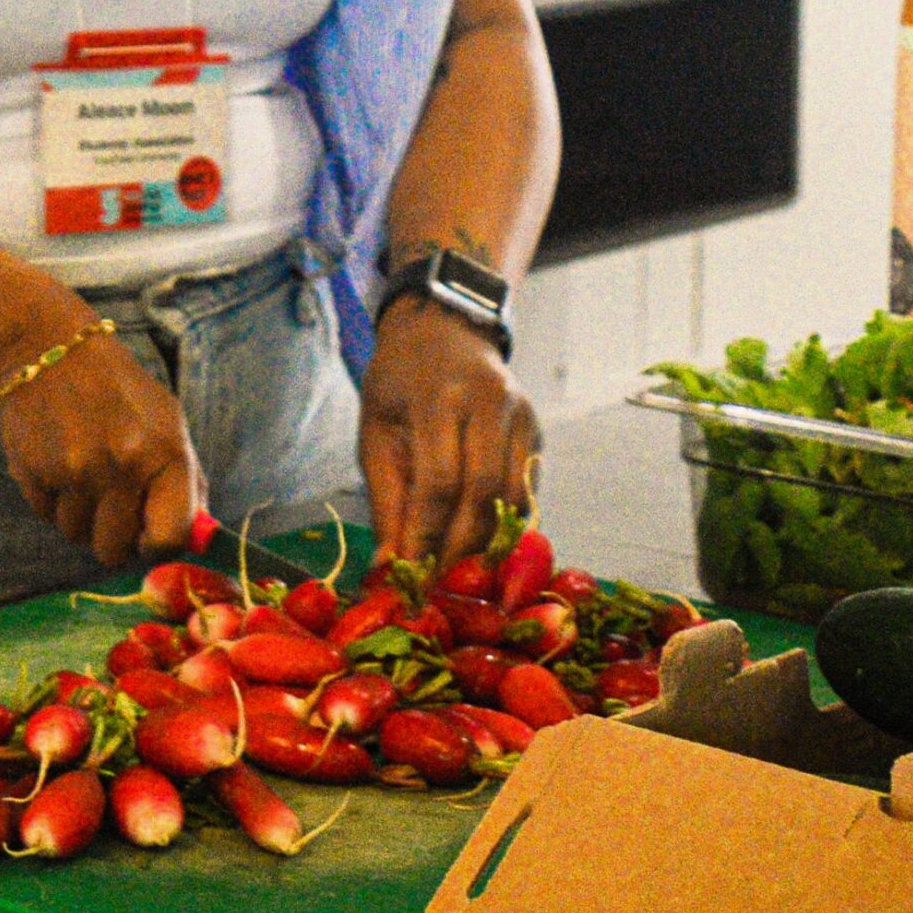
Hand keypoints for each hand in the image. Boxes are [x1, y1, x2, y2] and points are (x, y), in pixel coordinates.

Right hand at [0, 307, 203, 569]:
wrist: (46, 344)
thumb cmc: (116, 386)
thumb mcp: (167, 420)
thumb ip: (187, 481)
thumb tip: (198, 537)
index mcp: (164, 453)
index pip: (169, 538)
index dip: (156, 545)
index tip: (146, 533)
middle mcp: (120, 466)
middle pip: (115, 550)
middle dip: (112, 534)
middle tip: (107, 501)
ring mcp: (73, 471)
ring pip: (76, 535)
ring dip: (78, 515)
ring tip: (79, 472)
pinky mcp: (32, 472)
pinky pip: (44, 516)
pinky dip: (51, 499)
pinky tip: (55, 463)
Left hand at [358, 297, 538, 565]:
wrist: (443, 329)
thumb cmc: (399, 382)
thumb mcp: (376, 429)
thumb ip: (385, 497)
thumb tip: (392, 565)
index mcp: (439, 397)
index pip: (440, 481)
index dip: (428, 535)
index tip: (413, 576)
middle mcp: (489, 402)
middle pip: (483, 493)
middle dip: (460, 546)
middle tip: (439, 584)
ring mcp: (521, 414)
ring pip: (513, 496)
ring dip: (487, 542)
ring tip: (460, 572)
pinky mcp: (536, 429)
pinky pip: (526, 489)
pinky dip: (506, 523)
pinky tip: (483, 544)